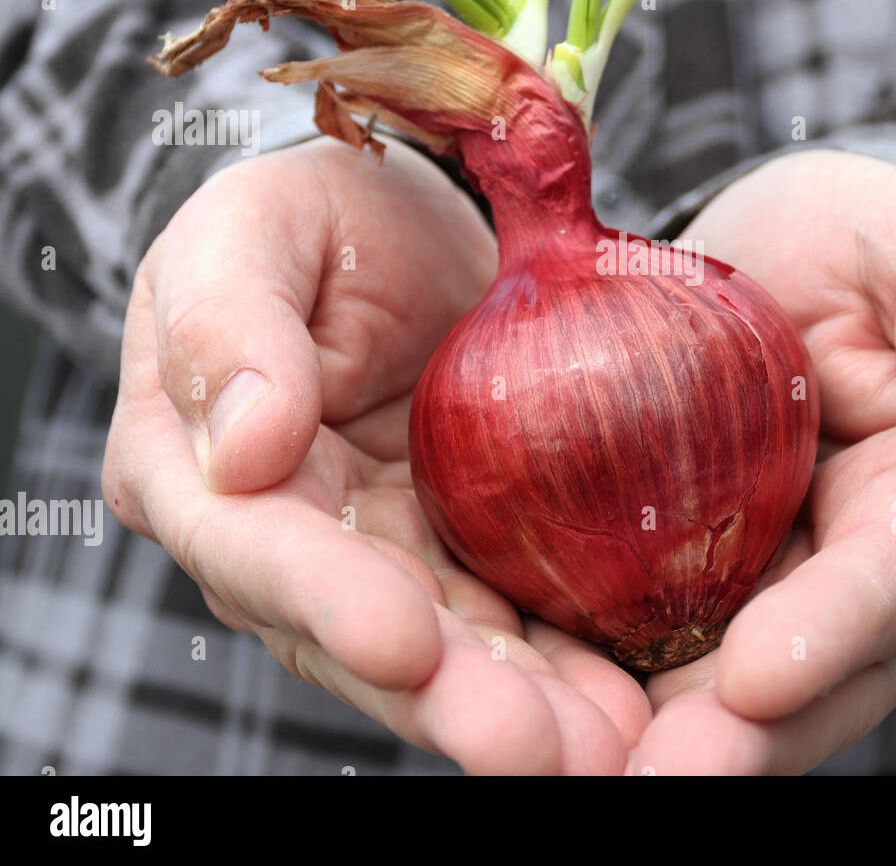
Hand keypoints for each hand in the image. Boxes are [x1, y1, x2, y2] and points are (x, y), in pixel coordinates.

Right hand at [102, 139, 649, 772]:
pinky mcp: (456, 555)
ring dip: (515, 708)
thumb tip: (243, 448)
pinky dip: (560, 663)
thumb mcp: (257, 226)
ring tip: (603, 749)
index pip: (253, 546)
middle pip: (353, 634)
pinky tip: (627, 700)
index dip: (327, 599)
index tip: (406, 643)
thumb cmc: (321, 217)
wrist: (416, 229)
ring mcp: (373, 555)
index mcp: (196, 464)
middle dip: (444, 697)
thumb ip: (229, 320)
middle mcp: (280, 537)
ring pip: (439, 651)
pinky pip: (505, 617)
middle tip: (534, 748)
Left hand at [626, 149, 895, 773]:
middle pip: (811, 676)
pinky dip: (586, 676)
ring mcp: (758, 582)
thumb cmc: (863, 237)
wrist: (762, 248)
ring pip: (715, 684)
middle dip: (740, 735)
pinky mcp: (670, 572)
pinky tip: (519, 701)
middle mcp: (850, 572)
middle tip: (656, 778)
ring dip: (654, 736)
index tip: (760, 674)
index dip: (839, 628)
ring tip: (573, 769)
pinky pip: (631, 632)